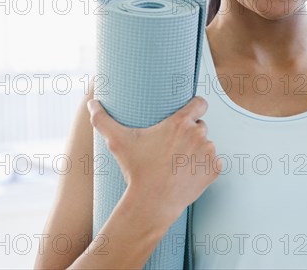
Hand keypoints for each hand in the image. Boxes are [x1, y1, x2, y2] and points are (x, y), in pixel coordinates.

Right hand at [87, 97, 220, 224]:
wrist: (152, 203)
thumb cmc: (136, 171)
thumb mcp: (118, 142)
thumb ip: (102, 120)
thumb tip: (91, 103)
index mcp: (181, 122)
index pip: (200, 103)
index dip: (196, 106)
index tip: (191, 112)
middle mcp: (198, 133)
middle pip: (200, 126)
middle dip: (191, 133)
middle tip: (175, 146)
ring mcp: (209, 151)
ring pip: (207, 145)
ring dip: (198, 150)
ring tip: (180, 161)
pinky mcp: (215, 169)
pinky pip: (214, 163)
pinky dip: (206, 167)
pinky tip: (190, 173)